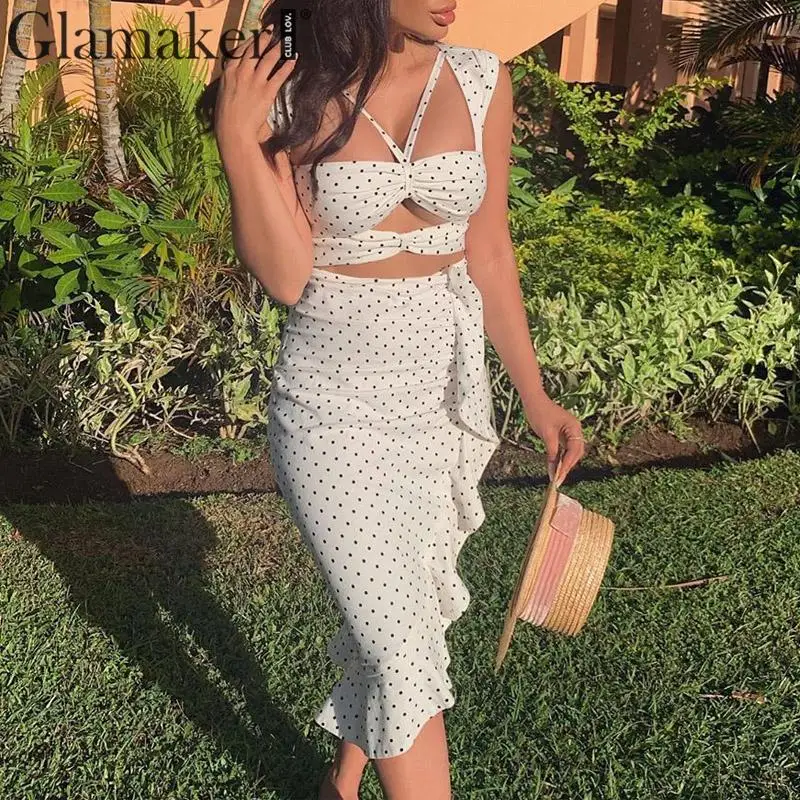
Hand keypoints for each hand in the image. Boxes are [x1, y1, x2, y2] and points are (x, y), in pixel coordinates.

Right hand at [215, 25, 296, 146]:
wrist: (233, 130)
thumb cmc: (226, 117)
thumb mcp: (223, 94)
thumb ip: (231, 83)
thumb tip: (236, 81)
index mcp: (229, 73)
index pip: (240, 51)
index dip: (250, 42)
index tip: (255, 37)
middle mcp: (242, 73)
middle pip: (255, 50)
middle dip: (264, 39)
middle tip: (271, 31)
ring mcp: (255, 81)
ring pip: (268, 59)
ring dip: (278, 48)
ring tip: (286, 42)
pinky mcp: (266, 92)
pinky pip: (279, 75)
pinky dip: (288, 66)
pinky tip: (293, 59)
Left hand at [522, 392, 584, 485]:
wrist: (532, 399)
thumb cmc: (539, 413)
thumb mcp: (546, 435)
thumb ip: (552, 453)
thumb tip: (554, 470)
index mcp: (575, 427)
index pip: (574, 451)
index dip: (567, 465)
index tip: (559, 477)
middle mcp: (575, 430)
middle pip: (576, 453)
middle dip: (567, 466)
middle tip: (558, 479)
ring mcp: (570, 431)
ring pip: (571, 452)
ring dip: (564, 463)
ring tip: (556, 475)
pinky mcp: (563, 433)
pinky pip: (564, 448)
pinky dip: (560, 457)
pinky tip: (555, 465)